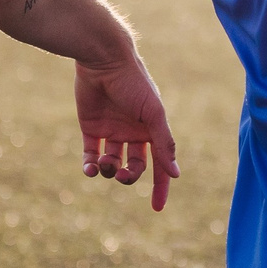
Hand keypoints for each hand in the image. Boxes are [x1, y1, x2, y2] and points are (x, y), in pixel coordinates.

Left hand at [76, 54, 177, 211]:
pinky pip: (90, 156)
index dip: (160, 186)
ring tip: (105, 164)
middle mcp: (133, 132)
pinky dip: (90, 167)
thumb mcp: (153, 114)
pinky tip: (90, 168)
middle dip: (129, 177)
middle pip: (135, 167)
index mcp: (152, 130)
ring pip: (112, 163)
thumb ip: (164, 143)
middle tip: (123, 175)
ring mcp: (112, 131)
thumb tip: (176, 174)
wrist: (103, 60)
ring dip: (109, 170)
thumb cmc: (134, 83)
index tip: (156, 207)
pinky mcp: (90, 128)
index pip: (159, 164)